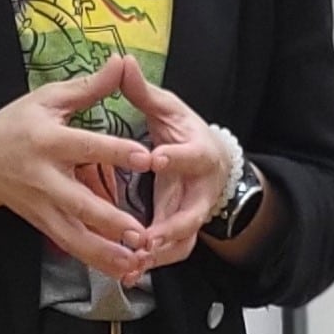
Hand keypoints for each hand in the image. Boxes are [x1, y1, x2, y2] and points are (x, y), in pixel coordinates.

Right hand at [0, 62, 163, 281]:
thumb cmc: (18, 123)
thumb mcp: (49, 98)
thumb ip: (89, 87)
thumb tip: (122, 62)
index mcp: (49, 141)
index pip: (86, 147)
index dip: (116, 152)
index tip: (147, 158)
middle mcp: (45, 178)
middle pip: (79, 203)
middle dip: (109, 220)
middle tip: (140, 231)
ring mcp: (43, 207)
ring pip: (75, 236)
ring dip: (105, 252)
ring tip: (136, 262)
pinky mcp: (44, 224)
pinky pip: (72, 247)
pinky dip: (96, 261)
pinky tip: (122, 270)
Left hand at [116, 61, 238, 268]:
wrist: (211, 161)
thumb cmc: (184, 131)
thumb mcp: (167, 109)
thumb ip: (143, 92)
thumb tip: (122, 61)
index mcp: (201, 152)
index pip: (192, 155)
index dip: (177, 158)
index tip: (156, 160)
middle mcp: (203, 188)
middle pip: (194, 212)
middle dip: (171, 226)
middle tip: (147, 236)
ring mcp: (195, 213)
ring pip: (184, 240)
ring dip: (161, 253)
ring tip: (135, 262)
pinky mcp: (184, 231)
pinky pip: (171, 252)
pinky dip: (152, 263)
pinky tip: (128, 271)